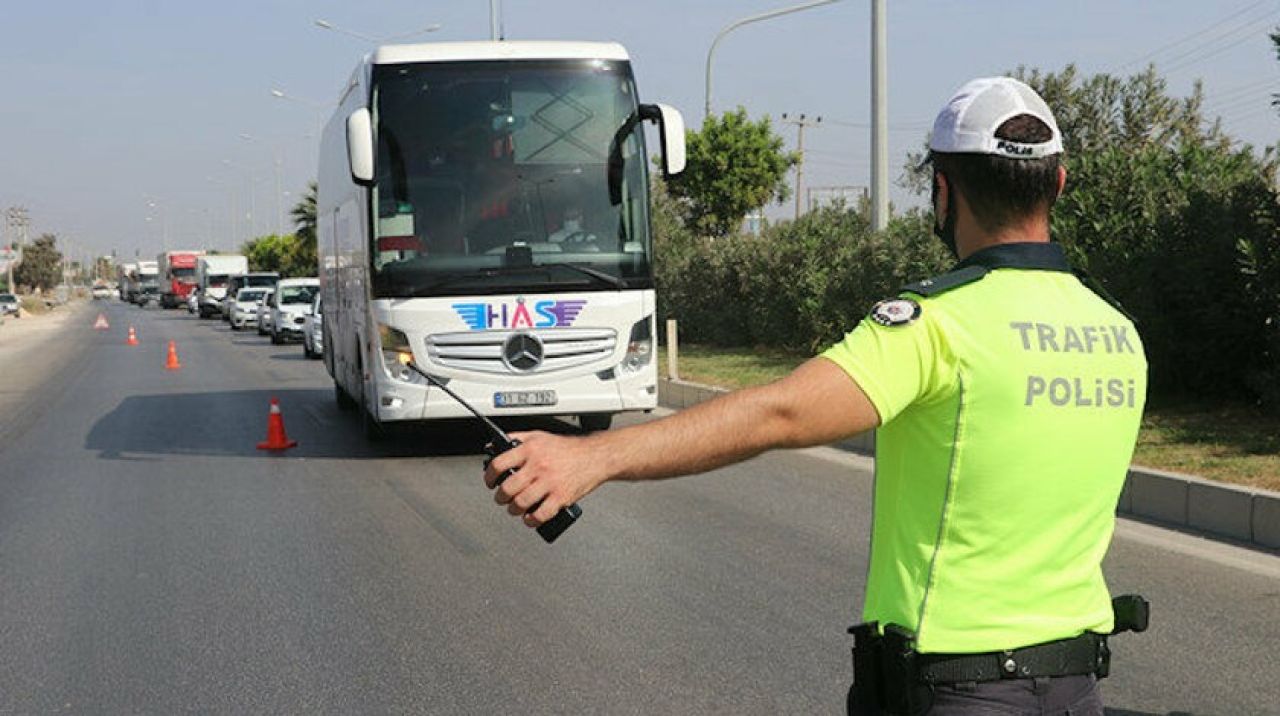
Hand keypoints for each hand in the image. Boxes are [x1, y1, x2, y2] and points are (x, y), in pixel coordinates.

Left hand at [483, 431, 610, 527]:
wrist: (595, 457)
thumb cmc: (568, 448)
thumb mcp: (539, 436)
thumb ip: (517, 439)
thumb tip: (494, 446)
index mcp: (530, 450)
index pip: (499, 464)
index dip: (489, 477)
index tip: (490, 482)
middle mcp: (538, 465)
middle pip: (508, 488)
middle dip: (501, 497)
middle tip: (502, 498)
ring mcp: (550, 483)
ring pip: (521, 503)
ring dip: (513, 510)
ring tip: (515, 508)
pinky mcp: (561, 497)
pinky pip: (540, 515)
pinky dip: (531, 520)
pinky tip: (530, 517)